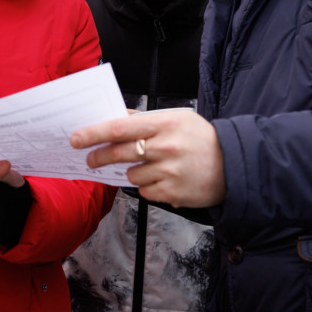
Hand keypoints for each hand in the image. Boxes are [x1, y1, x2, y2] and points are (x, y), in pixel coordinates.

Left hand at [70, 110, 226, 207]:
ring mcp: (168, 172)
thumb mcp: (179, 118)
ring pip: (132, 174)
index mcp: (165, 124)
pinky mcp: (172, 194)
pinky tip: (165, 179)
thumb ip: (146, 119)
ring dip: (134, 171)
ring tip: (154, 166)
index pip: (119, 128)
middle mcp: (165, 148)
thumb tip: (117, 118)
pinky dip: (149, 186)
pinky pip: (145, 190)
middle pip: (118, 153)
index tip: (76, 137)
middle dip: (98, 156)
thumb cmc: (203, 139)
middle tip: (89, 159)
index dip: (94, 133)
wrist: (235, 166)